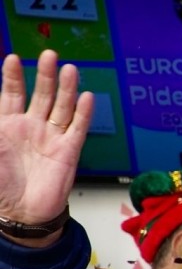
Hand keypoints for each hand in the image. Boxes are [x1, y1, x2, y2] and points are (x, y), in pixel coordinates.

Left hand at [0, 50, 93, 245]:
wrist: (22, 212)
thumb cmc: (1, 185)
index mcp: (8, 125)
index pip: (11, 93)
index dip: (12, 76)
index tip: (13, 59)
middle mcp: (32, 127)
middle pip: (41, 94)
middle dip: (44, 75)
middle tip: (48, 55)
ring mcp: (51, 138)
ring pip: (61, 107)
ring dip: (66, 88)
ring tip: (69, 69)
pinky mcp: (68, 151)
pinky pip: (77, 128)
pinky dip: (83, 113)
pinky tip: (87, 97)